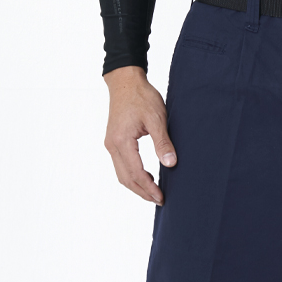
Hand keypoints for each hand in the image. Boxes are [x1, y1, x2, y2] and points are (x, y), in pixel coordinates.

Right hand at [103, 65, 176, 203]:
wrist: (125, 81)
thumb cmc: (140, 96)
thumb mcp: (156, 118)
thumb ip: (163, 142)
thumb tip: (170, 164)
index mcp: (122, 141)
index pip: (136, 173)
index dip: (149, 187)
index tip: (161, 197)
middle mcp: (112, 145)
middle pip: (126, 178)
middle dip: (142, 192)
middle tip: (159, 200)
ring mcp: (111, 144)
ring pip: (122, 174)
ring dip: (137, 186)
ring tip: (153, 193)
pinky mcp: (113, 142)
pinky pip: (121, 165)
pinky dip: (132, 176)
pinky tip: (146, 177)